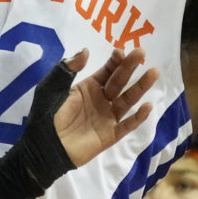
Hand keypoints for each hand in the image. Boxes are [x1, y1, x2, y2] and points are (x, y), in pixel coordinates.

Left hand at [50, 48, 158, 166]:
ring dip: (140, 86)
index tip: (121, 52)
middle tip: (141, 52)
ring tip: (154, 72)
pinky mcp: (110, 135)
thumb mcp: (51, 88)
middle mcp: (101, 100)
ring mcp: (107, 117)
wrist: (43, 148)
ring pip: (128, 100)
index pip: (107, 71)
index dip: (115, 61)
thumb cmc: (46, 116)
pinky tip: (147, 106)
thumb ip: (67, 69)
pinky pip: (127, 125)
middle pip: (120, 81)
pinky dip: (138, 117)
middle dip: (130, 67)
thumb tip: (86, 50)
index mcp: (88, 87)